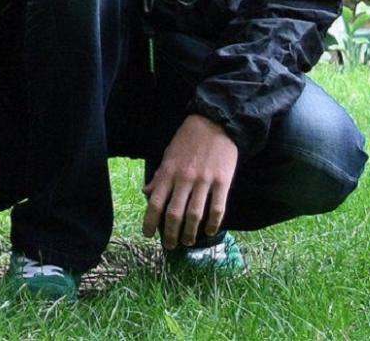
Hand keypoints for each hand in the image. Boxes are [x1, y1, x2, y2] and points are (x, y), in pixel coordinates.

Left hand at [142, 114, 237, 248]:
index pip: (155, 202)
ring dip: (190, 233)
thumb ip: (159, 176)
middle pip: (174, 213)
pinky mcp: (222, 182)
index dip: (150, 221)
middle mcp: (184, 179)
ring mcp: (204, 181)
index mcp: (168, 172)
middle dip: (170, 233)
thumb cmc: (188, 139)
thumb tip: (146, 193)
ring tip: (187, 242)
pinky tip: (209, 232)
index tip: (148, 234)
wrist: (215, 123)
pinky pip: (217, 208)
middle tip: (169, 246)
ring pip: (195, 214)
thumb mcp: (168, 155)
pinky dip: (213, 223)